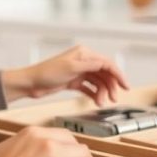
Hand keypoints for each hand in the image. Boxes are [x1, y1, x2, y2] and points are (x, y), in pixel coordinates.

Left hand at [2, 45, 129, 105]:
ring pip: (98, 82)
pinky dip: (94, 94)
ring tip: (101, 103)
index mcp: (84, 54)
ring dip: (102, 93)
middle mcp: (83, 61)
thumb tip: (106, 64)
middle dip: (111, 86)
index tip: (125, 86)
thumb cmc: (46, 73)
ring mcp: (79, 72)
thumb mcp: (71, 68)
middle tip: (114, 99)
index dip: (118, 75)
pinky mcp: (74, 82)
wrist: (31, 84)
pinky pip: (90, 88)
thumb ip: (90, 66)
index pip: (107, 63)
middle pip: (105, 74)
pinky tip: (96, 100)